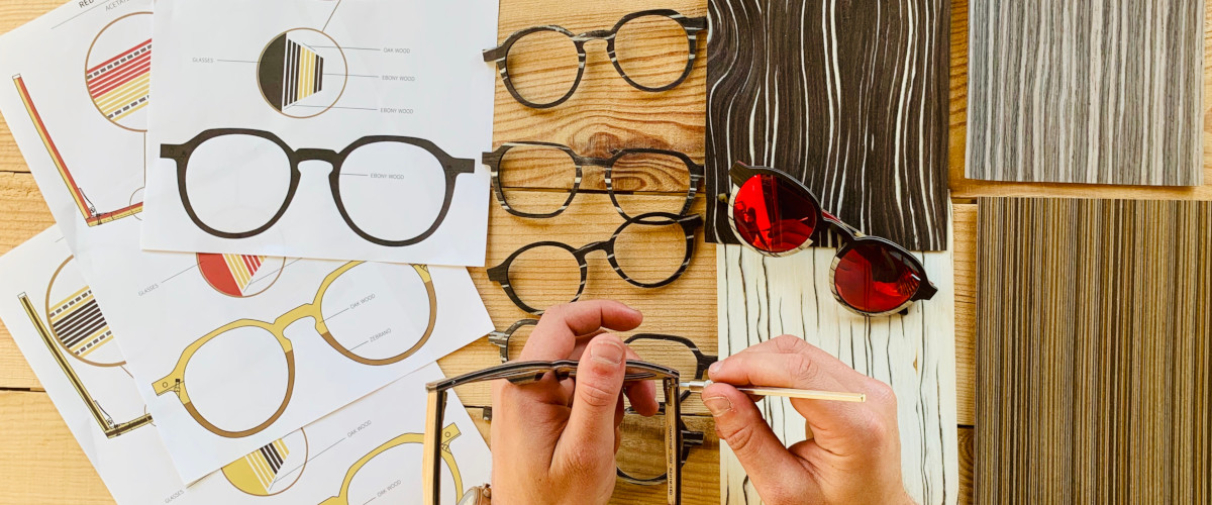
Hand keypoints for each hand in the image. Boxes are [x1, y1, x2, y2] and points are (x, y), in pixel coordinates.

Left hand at [489, 301, 658, 504]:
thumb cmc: (549, 503)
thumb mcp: (584, 448)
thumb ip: (597, 393)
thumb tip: (609, 346)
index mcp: (525, 387)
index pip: (561, 323)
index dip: (601, 313)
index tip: (632, 320)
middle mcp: (523, 387)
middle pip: (578, 346)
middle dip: (619, 364)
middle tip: (645, 388)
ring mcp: (531, 401)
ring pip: (583, 369)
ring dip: (615, 387)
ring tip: (634, 413)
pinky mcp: (541, 414)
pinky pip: (578, 392)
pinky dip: (603, 404)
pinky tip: (611, 428)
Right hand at [702, 335, 913, 504]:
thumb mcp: (784, 486)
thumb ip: (748, 440)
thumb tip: (720, 396)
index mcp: (858, 427)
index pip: (798, 372)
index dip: (750, 366)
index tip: (718, 377)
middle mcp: (869, 399)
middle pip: (798, 355)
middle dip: (750, 363)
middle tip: (720, 386)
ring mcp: (868, 389)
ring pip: (802, 353)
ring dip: (761, 365)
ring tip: (736, 393)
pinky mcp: (858, 386)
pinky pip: (811, 362)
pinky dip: (778, 371)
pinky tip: (760, 390)